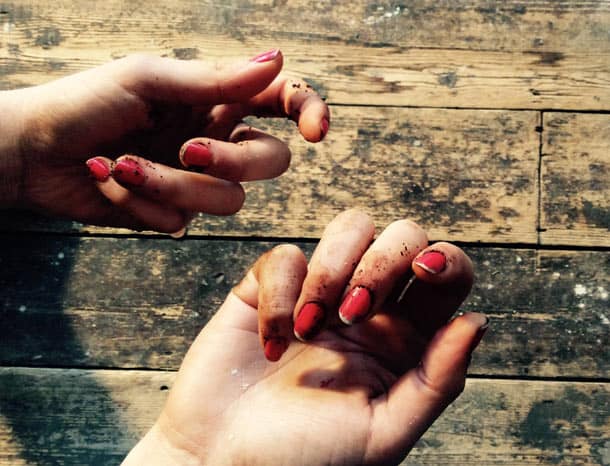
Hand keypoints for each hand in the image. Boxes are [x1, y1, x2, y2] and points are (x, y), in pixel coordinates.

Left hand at [0, 49, 328, 231]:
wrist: (33, 149)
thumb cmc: (86, 102)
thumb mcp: (149, 80)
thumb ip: (215, 79)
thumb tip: (277, 60)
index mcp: (217, 99)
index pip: (281, 101)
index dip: (308, 111)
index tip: (315, 130)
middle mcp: (217, 139)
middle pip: (269, 162)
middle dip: (232, 160)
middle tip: (188, 149)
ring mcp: (197, 180)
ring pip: (226, 200)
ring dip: (170, 185)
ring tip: (120, 165)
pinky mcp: (172, 213)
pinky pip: (180, 222)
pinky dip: (140, 202)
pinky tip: (108, 180)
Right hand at [123, 210, 486, 464]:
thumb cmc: (304, 459)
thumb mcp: (383, 432)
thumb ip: (436, 380)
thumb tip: (477, 322)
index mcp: (404, 342)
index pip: (445, 276)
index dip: (446, 259)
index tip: (425, 271)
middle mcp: (367, 310)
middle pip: (402, 236)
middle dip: (383, 260)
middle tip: (355, 312)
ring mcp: (318, 296)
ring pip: (349, 228)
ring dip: (332, 269)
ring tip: (312, 328)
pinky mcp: (269, 290)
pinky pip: (285, 256)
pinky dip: (280, 293)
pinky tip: (272, 343)